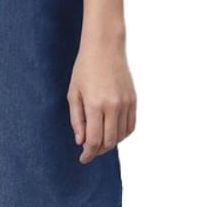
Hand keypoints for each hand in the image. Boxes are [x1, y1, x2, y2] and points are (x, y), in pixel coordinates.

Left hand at [66, 36, 136, 164]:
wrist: (105, 47)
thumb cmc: (85, 68)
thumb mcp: (73, 93)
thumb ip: (76, 119)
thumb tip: (81, 141)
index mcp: (95, 104)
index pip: (94, 140)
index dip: (88, 153)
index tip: (83, 159)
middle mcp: (113, 106)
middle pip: (109, 142)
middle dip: (98, 151)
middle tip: (90, 152)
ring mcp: (125, 103)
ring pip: (121, 136)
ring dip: (110, 144)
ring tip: (100, 142)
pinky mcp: (133, 100)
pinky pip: (130, 126)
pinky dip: (122, 134)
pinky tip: (113, 132)